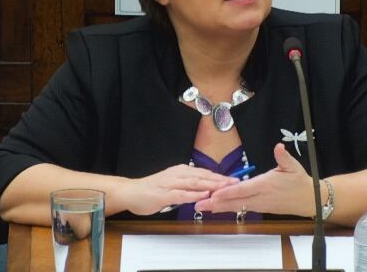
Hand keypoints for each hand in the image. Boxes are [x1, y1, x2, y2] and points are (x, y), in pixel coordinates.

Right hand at [122, 164, 238, 214]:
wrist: (131, 192)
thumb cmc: (153, 190)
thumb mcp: (174, 185)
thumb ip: (188, 186)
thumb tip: (205, 189)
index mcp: (181, 171)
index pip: (204, 173)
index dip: (220, 176)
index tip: (234, 179)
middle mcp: (178, 174)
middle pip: (203, 176)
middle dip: (220, 179)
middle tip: (235, 182)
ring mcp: (171, 184)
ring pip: (195, 183)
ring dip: (211, 185)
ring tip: (224, 187)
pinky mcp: (164, 194)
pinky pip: (181, 194)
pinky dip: (193, 195)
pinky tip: (203, 195)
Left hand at [194, 143, 314, 216]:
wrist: (310, 200)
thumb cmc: (300, 182)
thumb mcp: (293, 166)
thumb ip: (284, 157)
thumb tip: (279, 147)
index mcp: (265, 185)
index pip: (243, 190)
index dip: (227, 192)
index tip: (213, 194)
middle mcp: (260, 197)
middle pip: (235, 201)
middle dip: (215, 203)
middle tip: (198, 204)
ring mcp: (259, 205)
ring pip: (236, 207)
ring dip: (218, 207)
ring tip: (202, 207)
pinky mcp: (260, 208)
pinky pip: (241, 208)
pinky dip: (227, 208)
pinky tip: (217, 208)